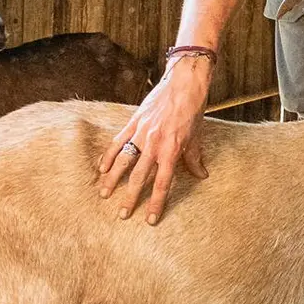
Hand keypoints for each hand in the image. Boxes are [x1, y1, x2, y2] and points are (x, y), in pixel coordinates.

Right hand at [97, 58, 211, 224]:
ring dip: (112, 179)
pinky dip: (108, 155)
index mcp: (171, 150)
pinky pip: (117, 141)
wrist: (184, 83)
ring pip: (123, 161)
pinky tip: (101, 168)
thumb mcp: (197, 136)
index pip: (162, 183)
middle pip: (138, 177)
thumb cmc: (193, 110)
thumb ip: (194, 158)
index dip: (156, 203)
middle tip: (123, 214)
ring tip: (104, 194)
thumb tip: (201, 175)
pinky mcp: (133, 122)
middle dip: (130, 198)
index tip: (150, 220)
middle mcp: (154, 144)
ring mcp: (141, 133)